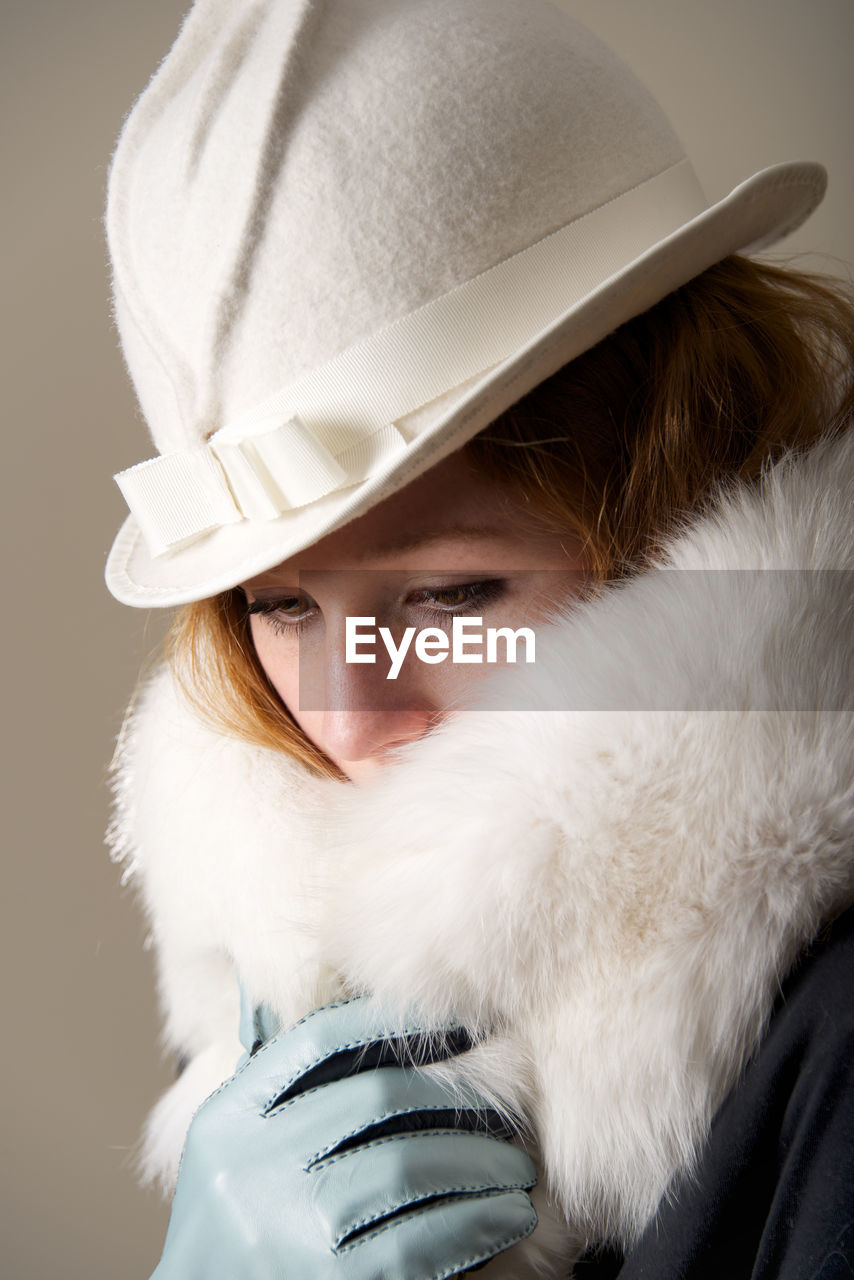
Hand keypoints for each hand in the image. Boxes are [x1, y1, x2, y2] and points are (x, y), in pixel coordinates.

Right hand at [151, 997, 536, 1277]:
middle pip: (375, 1097)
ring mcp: (291, 1229)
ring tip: (514, 1167)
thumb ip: (282, 1094)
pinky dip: (477, 1221)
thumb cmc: (239, 1237)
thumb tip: (356, 1011)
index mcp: (228, 1121)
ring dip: (478, 1162)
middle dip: (451, 1096)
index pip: (317, 1041)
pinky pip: (424, 1238)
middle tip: (501, 1108)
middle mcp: (253, 1167)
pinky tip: (505, 1216)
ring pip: (409, 1165)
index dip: (390, 1023)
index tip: (453, 1025)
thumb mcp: (234, 1158)